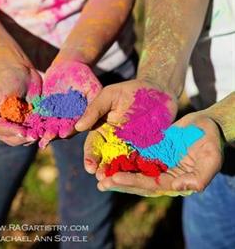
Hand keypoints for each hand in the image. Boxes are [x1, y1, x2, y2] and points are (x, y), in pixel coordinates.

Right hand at [0, 65, 41, 145]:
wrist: (23, 73)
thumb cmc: (4, 80)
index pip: (3, 132)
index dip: (13, 132)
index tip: (23, 132)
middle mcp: (8, 127)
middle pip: (15, 140)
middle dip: (25, 138)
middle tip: (36, 135)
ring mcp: (22, 125)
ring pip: (27, 139)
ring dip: (35, 137)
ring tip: (44, 133)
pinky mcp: (35, 122)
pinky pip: (39, 131)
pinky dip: (44, 132)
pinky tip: (50, 129)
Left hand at [38, 60, 101, 147]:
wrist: (68, 66)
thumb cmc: (84, 76)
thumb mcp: (92, 88)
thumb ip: (92, 104)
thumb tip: (89, 119)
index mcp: (82, 118)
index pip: (76, 126)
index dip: (71, 129)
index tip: (64, 133)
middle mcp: (69, 120)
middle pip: (62, 129)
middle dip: (55, 133)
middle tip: (48, 137)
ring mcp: (58, 116)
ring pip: (50, 126)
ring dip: (44, 131)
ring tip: (37, 135)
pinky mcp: (47, 110)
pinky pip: (41, 117)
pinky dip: (36, 121)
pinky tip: (30, 125)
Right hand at [75, 79, 177, 174]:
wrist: (159, 90)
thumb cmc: (131, 90)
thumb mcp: (109, 95)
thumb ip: (94, 110)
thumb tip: (78, 127)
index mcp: (102, 130)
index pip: (93, 145)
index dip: (90, 156)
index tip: (90, 166)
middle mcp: (115, 142)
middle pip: (106, 159)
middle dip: (102, 169)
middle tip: (101, 177)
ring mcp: (132, 147)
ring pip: (122, 165)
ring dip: (117, 174)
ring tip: (115, 182)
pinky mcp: (149, 150)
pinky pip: (142, 163)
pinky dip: (138, 171)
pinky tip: (136, 179)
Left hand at [96, 112, 222, 196]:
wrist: (207, 124)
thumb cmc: (212, 140)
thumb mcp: (212, 157)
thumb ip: (201, 176)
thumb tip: (180, 188)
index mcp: (175, 181)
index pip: (151, 186)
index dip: (133, 183)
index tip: (115, 178)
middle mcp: (163, 175)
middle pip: (138, 181)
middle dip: (119, 182)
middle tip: (100, 182)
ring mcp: (157, 163)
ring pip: (134, 170)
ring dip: (117, 172)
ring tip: (99, 174)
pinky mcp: (153, 151)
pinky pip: (135, 155)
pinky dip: (122, 158)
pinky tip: (108, 157)